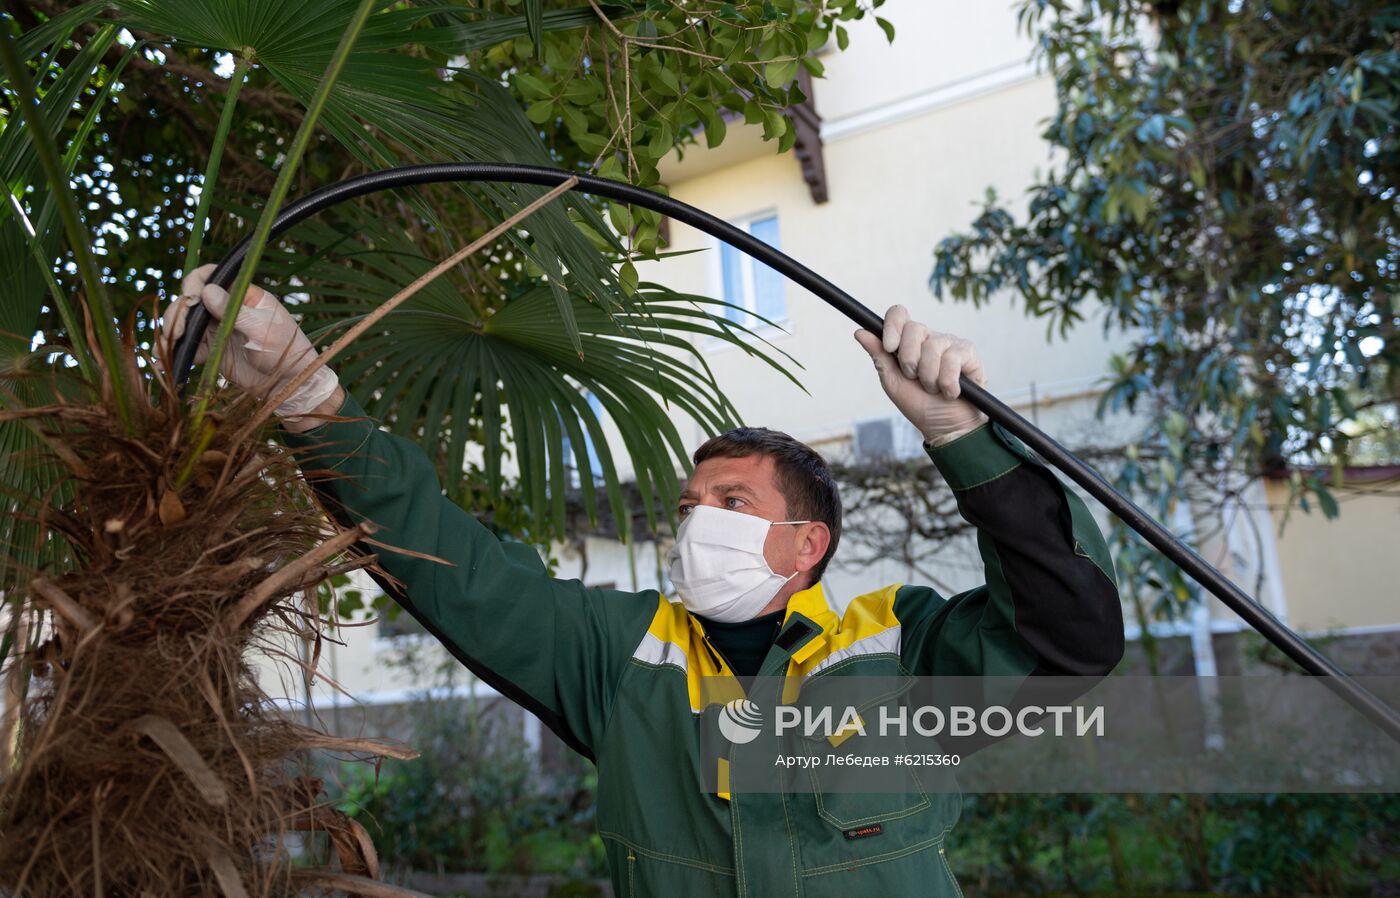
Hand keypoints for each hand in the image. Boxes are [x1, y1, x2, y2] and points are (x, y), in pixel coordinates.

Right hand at [158, 263, 341, 428]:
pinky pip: (190, 346)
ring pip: (186, 322)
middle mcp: (226, 308)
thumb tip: (207, 291)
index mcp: (243, 295)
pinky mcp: (212, 350)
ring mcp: (217, 328)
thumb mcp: (262, 329)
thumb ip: (234, 311)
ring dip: (172, 330)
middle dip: (179, 312)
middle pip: (192, 299)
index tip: (190, 298)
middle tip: (176, 331)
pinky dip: (177, 350)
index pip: (212, 276)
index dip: (195, 282)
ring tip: (166, 346)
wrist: (288, 384)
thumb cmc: (285, 350)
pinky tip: (164, 358)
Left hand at [854, 305, 987, 445]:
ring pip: (933, 347)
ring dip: (929, 378)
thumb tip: (859, 332)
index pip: (899, 314)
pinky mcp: (968, 353)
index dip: (892, 326)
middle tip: (915, 378)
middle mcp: (930, 337)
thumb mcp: (893, 382)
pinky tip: (951, 392)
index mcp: (909, 341)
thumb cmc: (919, 404)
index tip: (890, 348)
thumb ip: (879, 356)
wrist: (945, 427)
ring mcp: (950, 343)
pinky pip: (952, 358)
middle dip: (910, 360)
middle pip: (914, 328)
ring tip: (934, 389)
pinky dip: (947, 383)